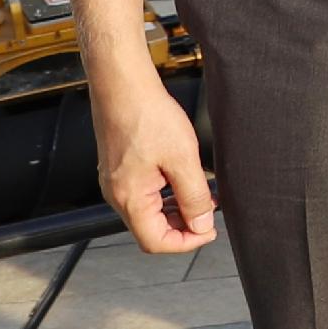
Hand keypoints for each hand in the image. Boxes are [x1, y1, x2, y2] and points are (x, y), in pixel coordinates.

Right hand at [96, 72, 215, 254]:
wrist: (123, 86)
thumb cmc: (147, 115)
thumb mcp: (183, 158)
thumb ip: (194, 196)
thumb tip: (203, 224)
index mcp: (129, 198)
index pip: (155, 242)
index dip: (186, 242)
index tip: (210, 231)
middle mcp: (117, 195)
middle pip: (151, 230)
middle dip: (183, 227)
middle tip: (210, 213)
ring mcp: (117, 183)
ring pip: (149, 213)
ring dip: (176, 211)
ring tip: (202, 197)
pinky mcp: (121, 170)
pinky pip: (145, 195)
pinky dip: (167, 195)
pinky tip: (185, 181)